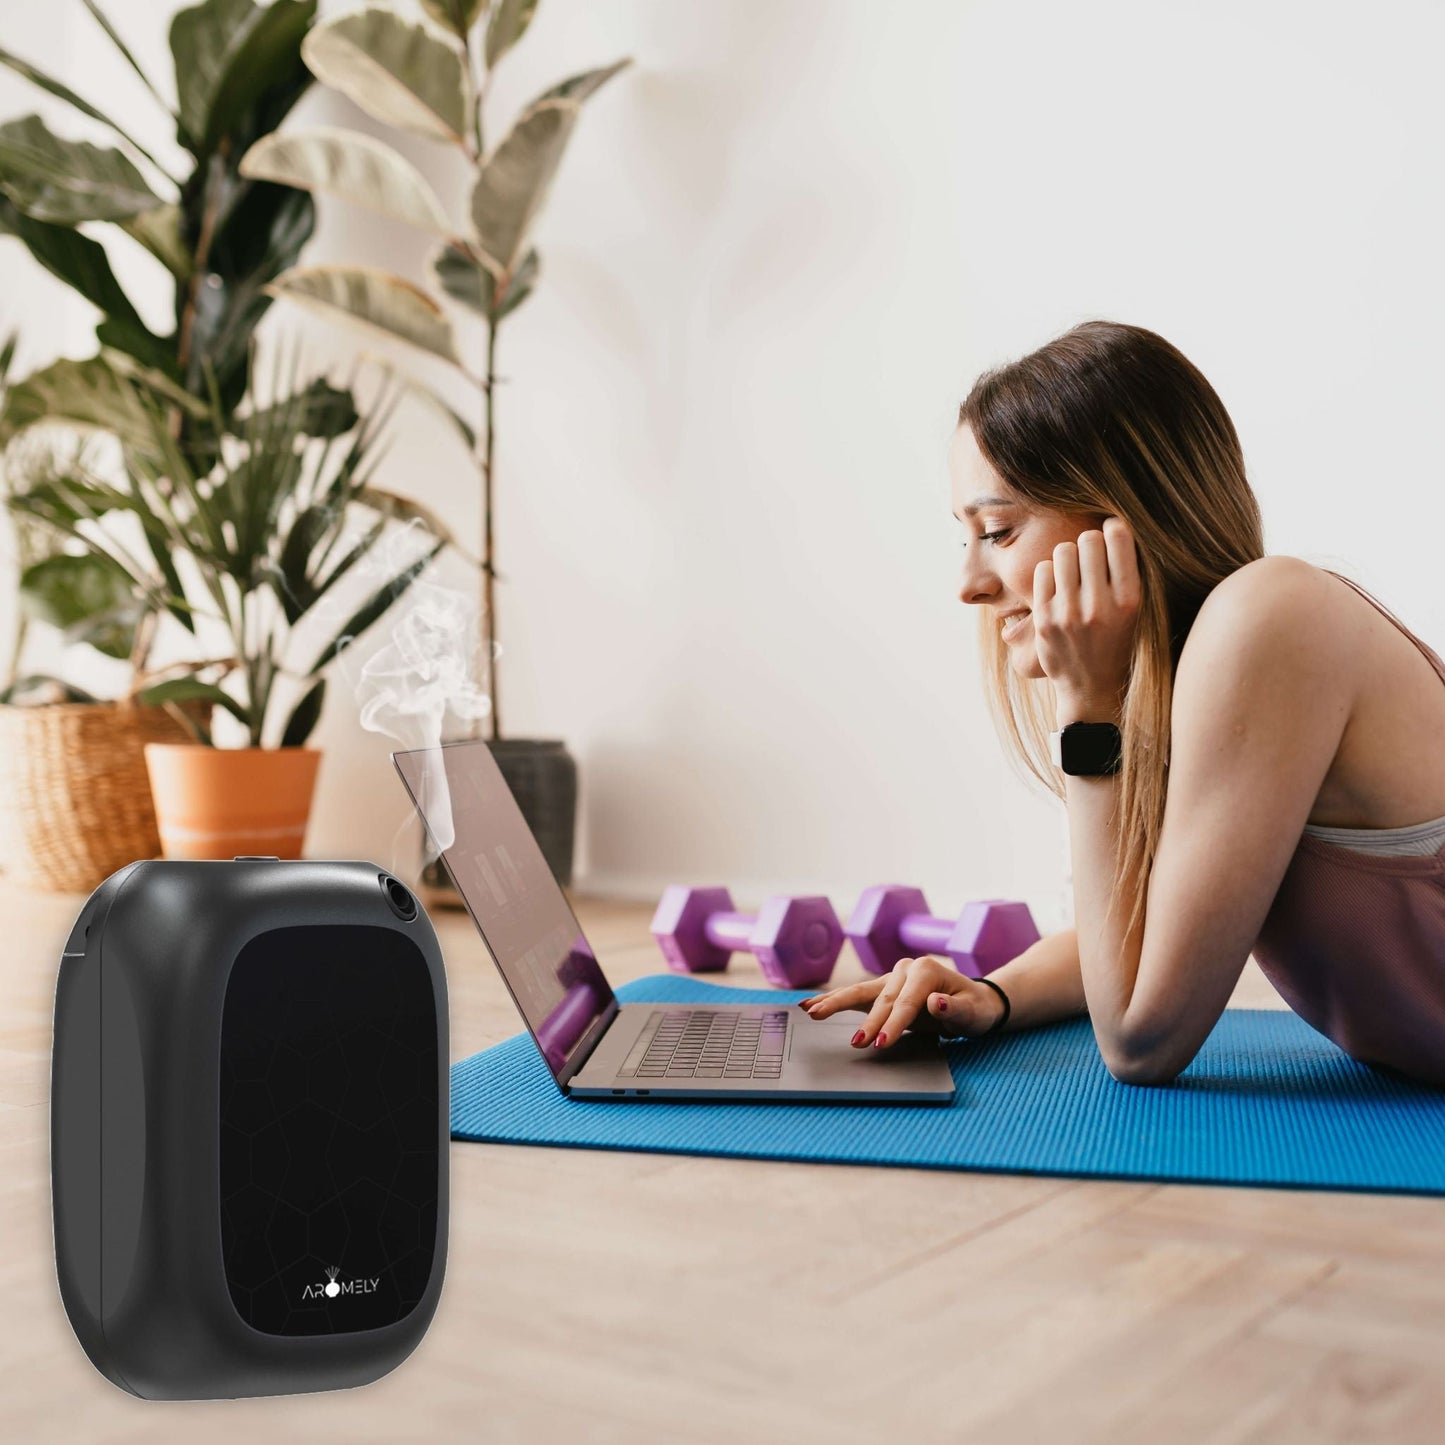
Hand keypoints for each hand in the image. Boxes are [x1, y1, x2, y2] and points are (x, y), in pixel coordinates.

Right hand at [796, 956, 1005, 1049]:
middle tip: (855, 1043)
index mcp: (926, 970)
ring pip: (859, 992)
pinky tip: (810, 1005)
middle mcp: (905, 969)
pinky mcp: (882, 989)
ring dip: (835, 1003)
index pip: (906, 1002)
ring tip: (811, 1012)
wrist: (972, 1001)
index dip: (894, 1023)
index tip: (883, 1043)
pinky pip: (855, 996)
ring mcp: (891, 977)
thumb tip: (936, 1001)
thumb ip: (956, 1009)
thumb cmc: (974, 1008)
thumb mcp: (973, 1012)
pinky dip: (833, 1001)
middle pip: (881, 999)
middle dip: (867, 1022)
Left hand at [1033, 515, 1141, 706]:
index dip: (1113, 528)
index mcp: (1129, 599)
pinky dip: (1050, 573)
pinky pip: (1042, 570)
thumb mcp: (1133, 609)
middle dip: (1089, 543)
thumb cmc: (1115, 639)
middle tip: (1090, 559)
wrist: (1091, 686)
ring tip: (1073, 573)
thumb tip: (1110, 523)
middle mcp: (1100, 605)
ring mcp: (1069, 613)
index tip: (1110, 534)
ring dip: (1068, 556)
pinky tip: (1058, 588)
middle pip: (1088, 539)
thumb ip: (1124, 571)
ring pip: (1063, 550)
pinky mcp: (1045, 619)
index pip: (1118, 537)